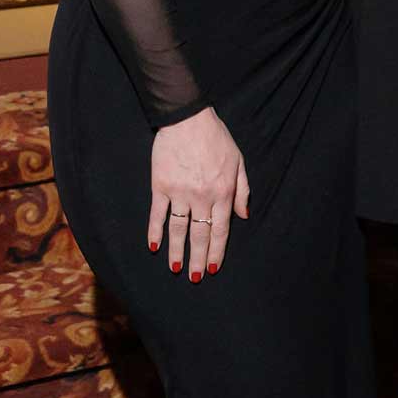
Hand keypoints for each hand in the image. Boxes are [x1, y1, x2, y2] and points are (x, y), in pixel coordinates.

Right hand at [148, 108, 249, 280]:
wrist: (187, 118)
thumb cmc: (216, 138)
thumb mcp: (238, 161)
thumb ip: (242, 190)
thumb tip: (243, 216)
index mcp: (223, 192)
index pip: (221, 230)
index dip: (217, 251)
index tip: (214, 268)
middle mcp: (202, 197)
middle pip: (200, 235)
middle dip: (198, 259)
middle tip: (195, 278)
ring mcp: (180, 193)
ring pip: (178, 229)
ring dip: (177, 251)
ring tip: (176, 268)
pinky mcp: (161, 186)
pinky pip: (158, 214)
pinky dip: (155, 231)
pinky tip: (154, 246)